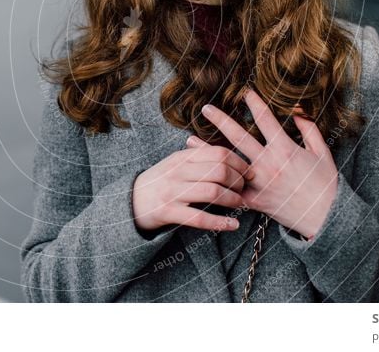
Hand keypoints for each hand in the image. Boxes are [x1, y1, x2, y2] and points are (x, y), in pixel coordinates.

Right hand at [132, 143, 255, 233]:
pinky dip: (220, 223)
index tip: (248, 172)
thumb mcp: (176, 163)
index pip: (218, 153)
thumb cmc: (160, 181)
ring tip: (240, 205)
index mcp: (183, 156)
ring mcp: (173, 191)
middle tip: (245, 189)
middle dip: (238, 181)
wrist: (130, 200)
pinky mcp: (168, 212)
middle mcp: (179, 171)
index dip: (239, 162)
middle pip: (219, 170)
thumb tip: (227, 154)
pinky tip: (232, 225)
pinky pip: (199, 218)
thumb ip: (198, 157)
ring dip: (233, 200)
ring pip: (213, 192)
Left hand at [194, 88, 338, 239]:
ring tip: (189, 140)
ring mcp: (259, 183)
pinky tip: (201, 174)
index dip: (254, 103)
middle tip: (206, 108)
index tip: (244, 92)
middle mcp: (268, 164)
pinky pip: (230, 190)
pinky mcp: (254, 201)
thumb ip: (309, 129)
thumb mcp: (322, 152)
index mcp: (285, 149)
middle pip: (239, 137)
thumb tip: (297, 110)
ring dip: (208, 150)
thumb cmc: (326, 184)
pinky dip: (215, 181)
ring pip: (227, 163)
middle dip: (221, 120)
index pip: (266, 119)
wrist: (325, 218)